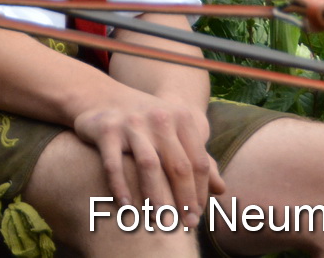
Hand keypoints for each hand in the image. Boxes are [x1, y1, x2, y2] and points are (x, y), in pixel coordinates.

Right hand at [71, 91, 223, 228]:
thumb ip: (197, 157)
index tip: (197, 215)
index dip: (200, 192)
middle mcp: (159, 117)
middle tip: (185, 225)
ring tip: (160, 220)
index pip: (199, 162)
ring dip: (157, 197)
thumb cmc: (147, 122)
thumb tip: (221, 189)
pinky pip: (114, 163)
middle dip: (184, 200)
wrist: (103, 97)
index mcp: (181, 118)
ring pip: (149, 165)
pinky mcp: (106, 130)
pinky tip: (125, 206)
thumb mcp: (174, 131)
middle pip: (178, 166)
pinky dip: (120, 186)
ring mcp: (131, 123)